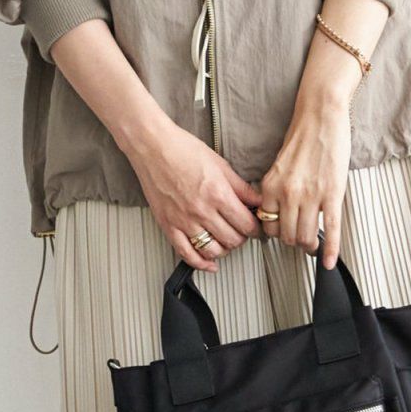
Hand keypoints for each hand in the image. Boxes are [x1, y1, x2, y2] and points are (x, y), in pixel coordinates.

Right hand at [124, 122, 264, 269]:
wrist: (153, 147)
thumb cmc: (183, 150)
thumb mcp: (221, 165)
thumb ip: (241, 188)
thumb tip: (257, 202)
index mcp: (218, 194)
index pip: (246, 224)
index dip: (256, 228)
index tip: (255, 226)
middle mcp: (202, 211)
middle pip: (232, 240)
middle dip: (242, 237)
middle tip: (241, 230)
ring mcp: (184, 221)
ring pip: (213, 251)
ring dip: (224, 249)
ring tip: (226, 240)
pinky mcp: (168, 226)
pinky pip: (186, 254)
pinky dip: (201, 264)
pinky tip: (209, 263)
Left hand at [258, 97, 350, 267]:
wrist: (321, 115)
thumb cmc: (303, 136)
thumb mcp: (279, 166)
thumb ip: (276, 190)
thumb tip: (279, 213)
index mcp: (271, 186)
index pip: (268, 225)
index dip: (276, 232)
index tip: (283, 233)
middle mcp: (288, 193)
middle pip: (287, 236)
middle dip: (294, 241)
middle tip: (301, 239)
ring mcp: (311, 196)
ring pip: (307, 237)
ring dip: (310, 245)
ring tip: (313, 244)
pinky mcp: (332, 194)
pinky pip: (330, 229)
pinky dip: (330, 250)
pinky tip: (329, 261)